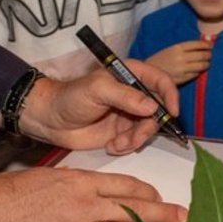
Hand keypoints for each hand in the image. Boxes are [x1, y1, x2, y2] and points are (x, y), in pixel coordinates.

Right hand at [0, 165, 186, 221]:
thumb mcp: (47, 177)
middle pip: (133, 213)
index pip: (126, 187)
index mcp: (78, 182)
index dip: (151, 197)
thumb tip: (101, 192)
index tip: (167, 202)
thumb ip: (76, 185)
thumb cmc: (5, 195)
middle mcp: (82, 207)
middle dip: (164, 218)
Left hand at [17, 64, 181, 155]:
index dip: (170, 95)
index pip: (160, 80)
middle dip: (149, 126)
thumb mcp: (97, 90)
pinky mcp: (122, 133)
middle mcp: (133, 94)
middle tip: (135, 137)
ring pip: (148, 129)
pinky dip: (126, 147)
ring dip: (135, 139)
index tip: (172, 113)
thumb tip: (153, 106)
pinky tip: (111, 146)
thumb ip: (125, 96)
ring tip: (116, 143)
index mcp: (130, 75)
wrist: (50, 121)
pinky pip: (135, 142)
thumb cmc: (71, 97)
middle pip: (159, 109)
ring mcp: (129, 115)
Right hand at [146, 40, 211, 83]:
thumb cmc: (160, 60)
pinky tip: (199, 71)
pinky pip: (196, 74)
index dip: (205, 45)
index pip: (196, 44)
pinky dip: (199, 72)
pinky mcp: (182, 79)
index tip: (211, 45)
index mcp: (177, 48)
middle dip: (208, 55)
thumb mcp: (170, 50)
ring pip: (201, 66)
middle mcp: (180, 57)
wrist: (148, 73)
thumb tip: (202, 44)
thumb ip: (184, 48)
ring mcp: (182, 69)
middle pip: (201, 55)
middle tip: (210, 55)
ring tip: (207, 63)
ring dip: (207, 64)